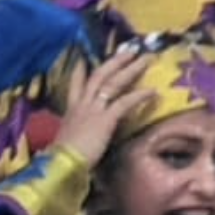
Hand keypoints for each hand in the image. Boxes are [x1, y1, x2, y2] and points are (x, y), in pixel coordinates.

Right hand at [56, 47, 157, 167]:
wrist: (61, 163)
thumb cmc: (62, 156)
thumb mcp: (67, 137)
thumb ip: (76, 131)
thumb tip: (79, 134)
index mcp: (72, 110)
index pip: (76, 85)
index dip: (80, 70)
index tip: (85, 58)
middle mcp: (82, 105)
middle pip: (99, 76)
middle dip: (115, 62)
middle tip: (130, 51)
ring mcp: (93, 110)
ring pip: (113, 83)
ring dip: (131, 70)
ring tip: (147, 59)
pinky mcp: (105, 119)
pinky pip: (124, 103)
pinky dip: (139, 96)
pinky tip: (153, 91)